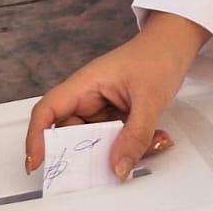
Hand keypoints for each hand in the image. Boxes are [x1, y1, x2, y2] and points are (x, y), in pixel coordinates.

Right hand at [24, 12, 210, 181]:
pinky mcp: (114, 116)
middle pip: (69, 134)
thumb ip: (135, 136)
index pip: (48, 110)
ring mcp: (100, 108)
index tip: (37, 163)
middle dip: (87, 154)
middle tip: (107, 166)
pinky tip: (154, 138)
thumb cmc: (158, 56)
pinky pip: (113, 140)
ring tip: (149, 142)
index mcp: (85, 84)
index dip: (36, 137)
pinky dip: (130, 145)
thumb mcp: (150, 99)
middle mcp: (87, 97)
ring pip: (94, 142)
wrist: (176, 45)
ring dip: (117, 150)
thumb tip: (118, 168)